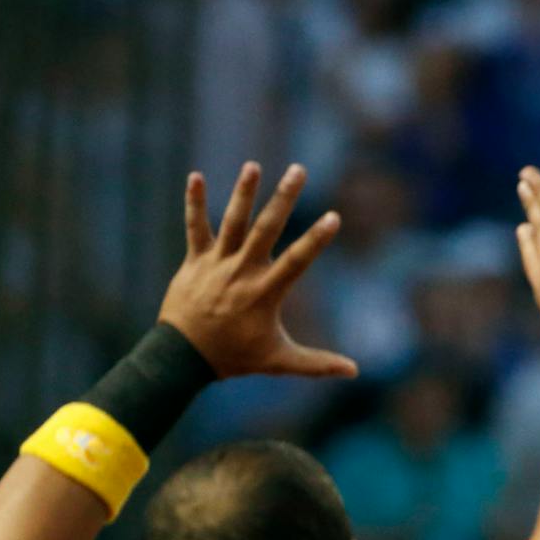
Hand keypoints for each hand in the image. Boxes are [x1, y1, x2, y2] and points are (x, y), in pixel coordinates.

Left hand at [160, 163, 356, 378]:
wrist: (184, 357)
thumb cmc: (236, 358)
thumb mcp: (279, 361)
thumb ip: (317, 364)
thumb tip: (354, 372)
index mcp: (265, 292)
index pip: (297, 260)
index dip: (316, 239)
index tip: (333, 217)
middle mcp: (242, 271)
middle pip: (266, 229)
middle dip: (283, 198)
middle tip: (299, 170)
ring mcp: (217, 264)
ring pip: (232, 222)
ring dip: (243, 192)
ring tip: (254, 166)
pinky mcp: (195, 261)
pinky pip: (195, 227)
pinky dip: (194, 203)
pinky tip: (195, 176)